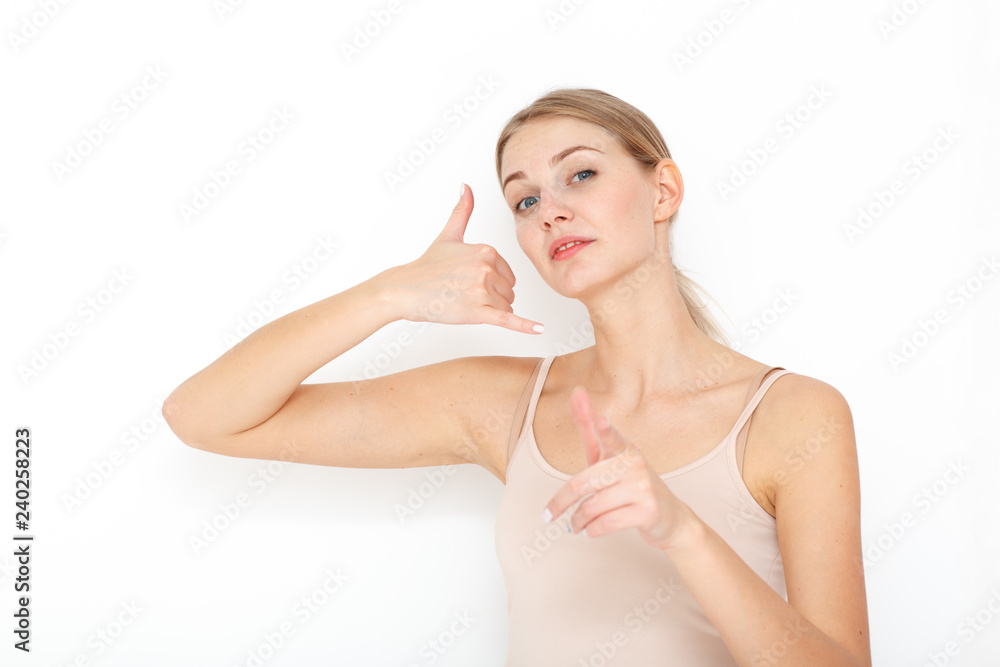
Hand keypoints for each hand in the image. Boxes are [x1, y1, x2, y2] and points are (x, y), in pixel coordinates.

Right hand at [391, 184, 543, 334]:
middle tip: (465, 293)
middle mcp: (487, 268)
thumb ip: (462, 211)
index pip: (508, 274)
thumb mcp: (449, 235)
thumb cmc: (427, 266)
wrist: (406, 290)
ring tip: (465, 303)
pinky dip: (524, 326)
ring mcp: (482, 291)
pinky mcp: (478, 312)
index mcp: (487, 251)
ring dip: (489, 310)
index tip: (471, 280)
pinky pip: (507, 319)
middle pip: (508, 291)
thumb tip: (466, 187)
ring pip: (505, 307)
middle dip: (492, 296)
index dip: (492, 281)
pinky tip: (539, 330)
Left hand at [542, 386, 694, 550]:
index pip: (611, 438)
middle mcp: (635, 465)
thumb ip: (590, 430)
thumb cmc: (631, 485)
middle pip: (583, 483)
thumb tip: (577, 392)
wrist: (670, 518)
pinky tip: (590, 530)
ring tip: (574, 525)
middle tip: (548, 515)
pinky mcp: (648, 512)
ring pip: (592, 507)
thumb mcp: (610, 457)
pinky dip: (592, 530)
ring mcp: (644, 488)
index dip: (606, 430)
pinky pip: (606, 523)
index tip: (601, 421)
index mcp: (625, 449)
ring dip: (577, 521)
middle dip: (560, 503)